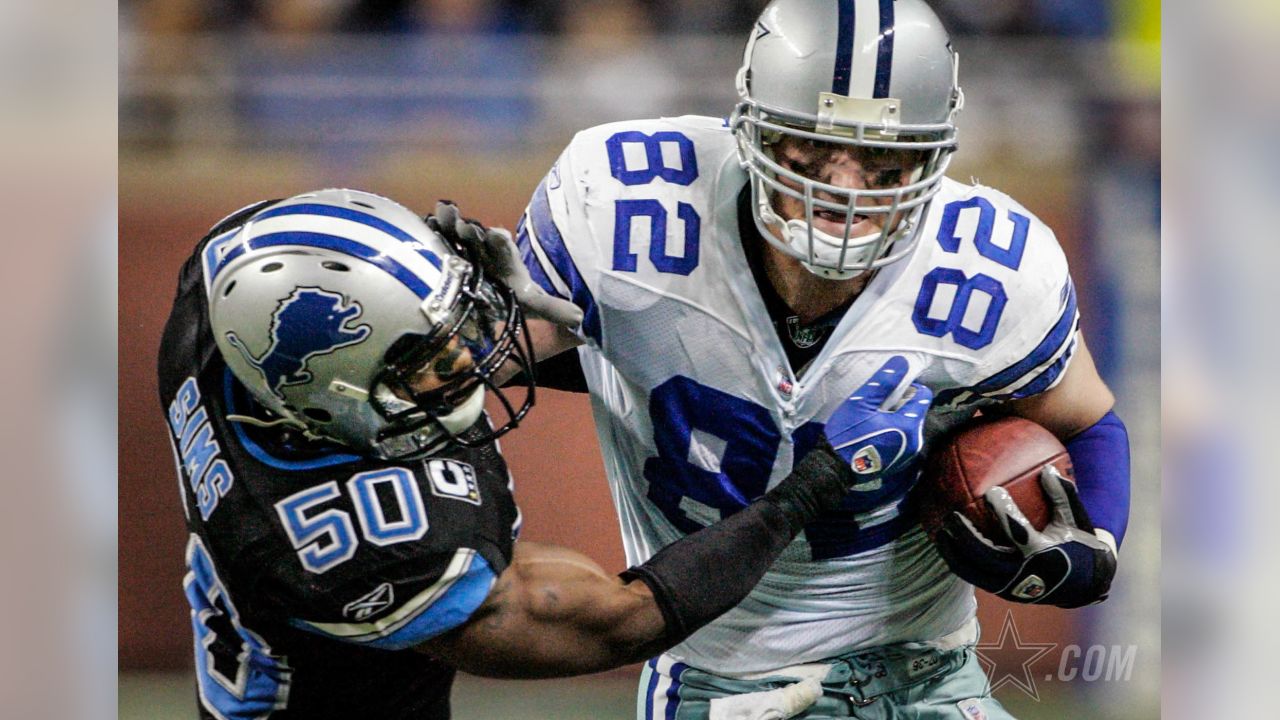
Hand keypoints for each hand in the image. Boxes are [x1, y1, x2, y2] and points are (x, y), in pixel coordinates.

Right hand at [428, 201, 583, 328]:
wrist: (486, 288)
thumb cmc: (507, 292)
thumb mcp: (530, 301)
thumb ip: (551, 308)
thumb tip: (581, 319)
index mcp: (503, 257)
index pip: (503, 247)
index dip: (500, 241)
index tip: (497, 235)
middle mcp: (483, 248)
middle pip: (477, 235)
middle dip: (473, 231)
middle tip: (467, 227)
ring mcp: (461, 247)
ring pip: (455, 232)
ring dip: (451, 224)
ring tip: (443, 216)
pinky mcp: (443, 251)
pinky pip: (435, 237)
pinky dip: (429, 231)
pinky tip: (422, 224)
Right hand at [823, 355, 932, 481]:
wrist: (835, 468)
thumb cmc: (848, 434)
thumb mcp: (862, 402)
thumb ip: (884, 381)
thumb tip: (902, 362)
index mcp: (909, 426)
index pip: (923, 396)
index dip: (907, 387)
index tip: (887, 391)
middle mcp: (915, 442)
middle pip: (916, 411)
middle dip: (900, 404)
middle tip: (875, 406)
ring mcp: (908, 455)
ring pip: (908, 425)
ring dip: (895, 418)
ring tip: (872, 420)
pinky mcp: (898, 462)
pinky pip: (902, 439)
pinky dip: (891, 432)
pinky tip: (873, 433)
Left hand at [934, 465, 1116, 607]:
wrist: (1085, 585)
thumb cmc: (1080, 545)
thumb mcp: (1077, 521)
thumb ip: (1064, 495)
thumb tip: (1048, 469)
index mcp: (1045, 554)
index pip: (1020, 532)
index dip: (1004, 512)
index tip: (991, 491)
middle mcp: (1026, 574)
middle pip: (987, 556)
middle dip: (967, 537)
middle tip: (951, 515)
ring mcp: (1012, 586)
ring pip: (974, 572)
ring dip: (954, 553)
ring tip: (940, 532)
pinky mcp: (1002, 592)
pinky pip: (974, 577)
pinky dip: (958, 562)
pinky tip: (946, 546)